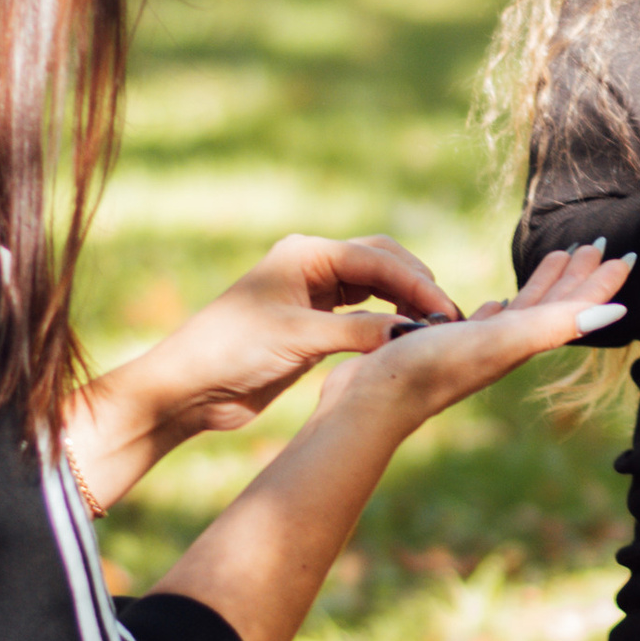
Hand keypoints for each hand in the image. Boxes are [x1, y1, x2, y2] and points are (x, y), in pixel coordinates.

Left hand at [68, 233, 462, 503]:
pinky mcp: (313, 324)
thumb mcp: (299, 340)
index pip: (377, 259)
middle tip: (449, 321)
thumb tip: (413, 336)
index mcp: (307, 254)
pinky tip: (407, 341)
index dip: (417, 283)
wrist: (190, 387)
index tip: (446, 312)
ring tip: (435, 331)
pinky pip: (363, 315)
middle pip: (383, 265)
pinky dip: (387, 325)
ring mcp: (313, 294)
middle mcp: (313, 266)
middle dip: (418, 288)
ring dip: (406, 305)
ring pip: (376, 289)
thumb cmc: (232, 351)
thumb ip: (357, 334)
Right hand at [318, 242, 627, 423]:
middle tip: (599, 245)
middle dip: (579, 276)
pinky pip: (485, 321)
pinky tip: (499, 302)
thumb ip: (553, 324)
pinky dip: (501, 306)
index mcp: (523, 342)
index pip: (575, 307)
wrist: (371, 403)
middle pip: (555, 304)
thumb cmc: (430, 370)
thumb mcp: (499, 340)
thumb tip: (615, 314)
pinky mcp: (445, 346)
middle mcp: (506, 345)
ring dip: (544, 284)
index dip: (602, 282)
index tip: (629, 254)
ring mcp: (476, 347)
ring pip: (523, 309)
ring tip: (560, 258)